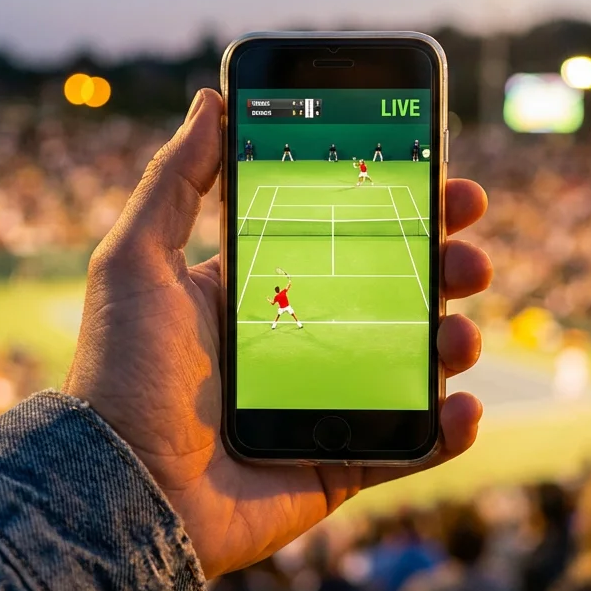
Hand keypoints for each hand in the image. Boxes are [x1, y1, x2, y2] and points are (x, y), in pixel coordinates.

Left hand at [64, 90, 491, 577]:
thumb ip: (175, 181)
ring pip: (411, 365)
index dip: (396, 209)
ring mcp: (322, 405)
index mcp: (256, 292)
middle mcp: (296, 342)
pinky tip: (463, 406)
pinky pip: (407, 446)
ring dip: (452, 342)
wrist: (120, 491)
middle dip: (442, 269)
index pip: (343, 238)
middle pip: (392, 295)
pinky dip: (446, 430)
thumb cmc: (121, 373)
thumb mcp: (135, 261)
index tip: (442, 180)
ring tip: (459, 333)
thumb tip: (210, 99)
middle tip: (471, 254)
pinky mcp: (337, 464)